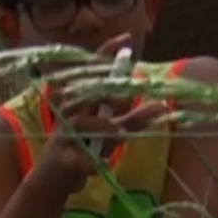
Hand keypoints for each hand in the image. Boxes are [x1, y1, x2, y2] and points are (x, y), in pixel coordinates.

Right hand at [34, 35, 167, 192]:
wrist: (56, 178)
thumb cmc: (85, 146)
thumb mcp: (112, 130)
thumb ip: (134, 118)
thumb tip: (162, 105)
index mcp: (81, 100)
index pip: (92, 71)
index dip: (107, 53)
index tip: (127, 38)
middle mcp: (69, 112)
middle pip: (88, 93)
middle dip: (111, 93)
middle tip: (130, 98)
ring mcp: (63, 135)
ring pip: (85, 123)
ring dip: (107, 129)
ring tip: (120, 136)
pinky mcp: (62, 158)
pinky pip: (81, 158)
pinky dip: (93, 163)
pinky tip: (102, 165)